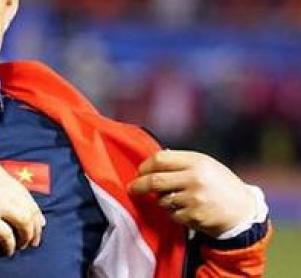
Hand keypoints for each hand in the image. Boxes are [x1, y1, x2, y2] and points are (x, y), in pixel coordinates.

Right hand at [0, 158, 44, 255]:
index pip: (25, 192)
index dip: (33, 208)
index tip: (37, 218)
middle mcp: (2, 187)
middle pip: (29, 208)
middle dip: (35, 225)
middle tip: (35, 237)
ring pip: (24, 222)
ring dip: (26, 236)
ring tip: (24, 244)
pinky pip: (7, 235)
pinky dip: (10, 245)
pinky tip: (8, 250)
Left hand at [129, 150, 255, 236]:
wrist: (243, 210)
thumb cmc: (220, 184)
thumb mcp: (204, 164)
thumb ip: (181, 162)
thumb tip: (152, 162)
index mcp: (196, 161)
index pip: (160, 159)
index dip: (145, 165)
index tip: (140, 171)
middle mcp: (194, 178)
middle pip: (155, 180)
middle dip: (139, 185)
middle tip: (132, 188)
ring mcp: (194, 199)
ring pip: (162, 200)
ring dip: (161, 200)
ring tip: (174, 198)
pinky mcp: (195, 216)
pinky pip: (172, 215)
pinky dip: (173, 213)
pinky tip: (186, 210)